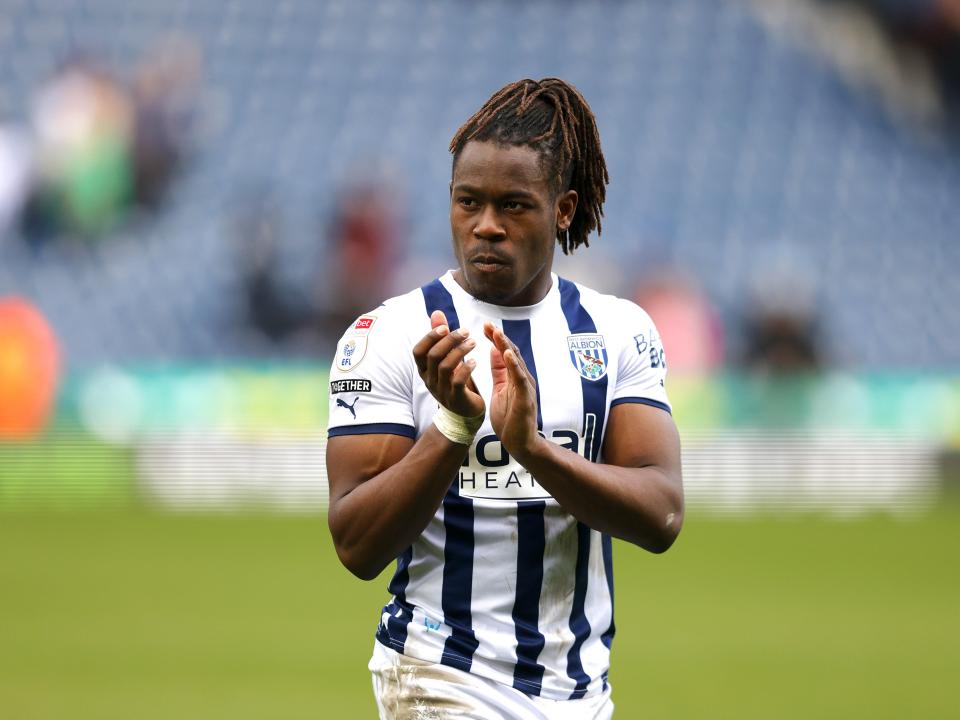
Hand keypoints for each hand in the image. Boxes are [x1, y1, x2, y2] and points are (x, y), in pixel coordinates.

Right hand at [413, 310, 484, 417]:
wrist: (463, 413)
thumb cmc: (454, 380)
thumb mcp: (446, 358)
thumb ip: (441, 336)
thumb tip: (437, 312)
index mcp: (425, 370)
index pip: (418, 351)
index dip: (429, 337)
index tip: (446, 326)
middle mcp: (430, 380)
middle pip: (433, 356)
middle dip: (449, 341)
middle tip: (466, 331)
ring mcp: (442, 391)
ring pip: (446, 367)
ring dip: (460, 351)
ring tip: (473, 342)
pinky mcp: (456, 399)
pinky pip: (458, 382)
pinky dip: (466, 369)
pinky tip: (474, 361)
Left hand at [484, 322, 542, 461]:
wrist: (520, 443)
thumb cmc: (511, 418)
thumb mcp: (501, 390)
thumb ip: (500, 371)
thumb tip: (494, 351)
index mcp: (515, 376)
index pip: (505, 353)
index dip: (496, 339)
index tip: (485, 326)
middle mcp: (523, 378)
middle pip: (512, 353)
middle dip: (500, 338)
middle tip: (488, 324)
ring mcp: (526, 388)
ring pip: (517, 362)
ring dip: (507, 346)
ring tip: (497, 333)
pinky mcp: (526, 398)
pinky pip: (520, 378)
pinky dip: (514, 365)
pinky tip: (507, 354)